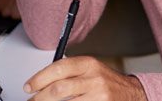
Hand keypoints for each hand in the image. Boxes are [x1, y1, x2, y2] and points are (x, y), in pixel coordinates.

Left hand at [23, 57, 145, 99]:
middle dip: (40, 96)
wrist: (132, 93)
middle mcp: (94, 78)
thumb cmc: (106, 81)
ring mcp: (98, 95)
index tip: (29, 86)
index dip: (39, 79)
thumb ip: (69, 72)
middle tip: (32, 100)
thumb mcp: (89, 69)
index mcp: (88, 64)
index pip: (58, 68)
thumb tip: (41, 81)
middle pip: (59, 88)